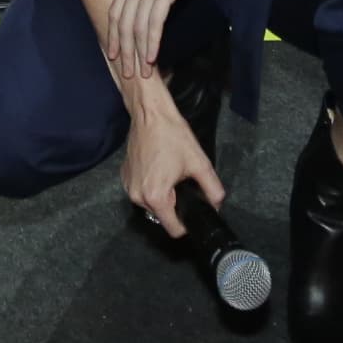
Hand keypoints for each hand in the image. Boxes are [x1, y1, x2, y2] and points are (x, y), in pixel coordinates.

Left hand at [101, 0, 217, 84]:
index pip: (115, 10)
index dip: (112, 33)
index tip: (112, 52)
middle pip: (121, 23)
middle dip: (122, 50)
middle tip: (123, 72)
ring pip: (135, 27)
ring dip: (136, 52)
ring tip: (139, 72)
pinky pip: (153, 23)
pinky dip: (151, 43)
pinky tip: (152, 57)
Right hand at [118, 81, 229, 241]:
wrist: (150, 114)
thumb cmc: (172, 136)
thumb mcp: (199, 163)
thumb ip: (212, 189)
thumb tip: (218, 205)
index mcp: (155, 196)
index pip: (173, 229)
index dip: (187, 223)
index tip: (193, 209)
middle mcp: (137, 196)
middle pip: (162, 216)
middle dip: (174, 205)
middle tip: (182, 182)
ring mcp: (128, 187)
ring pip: (151, 204)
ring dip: (162, 196)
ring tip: (169, 173)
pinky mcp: (124, 177)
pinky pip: (141, 192)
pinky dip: (150, 186)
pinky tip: (158, 169)